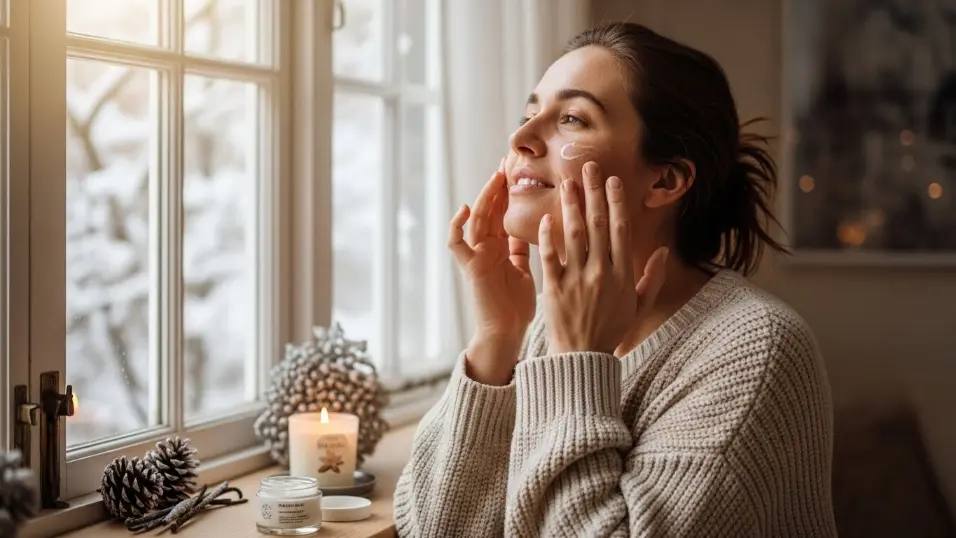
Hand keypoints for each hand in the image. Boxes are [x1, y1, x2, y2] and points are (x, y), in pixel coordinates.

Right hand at [448, 160, 536, 382]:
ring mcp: (476, 255)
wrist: (507, 332)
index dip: (508, 192)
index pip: (502, 212)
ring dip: (485, 198)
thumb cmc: (516, 306)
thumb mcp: (522, 269)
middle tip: (506, 163)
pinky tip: (466, 209)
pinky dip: (456, 226)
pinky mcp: (470, 267)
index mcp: (500, 247)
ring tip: (495, 178)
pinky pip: (456, 243)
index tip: (517, 170)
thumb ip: (519, 248)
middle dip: (497, 187)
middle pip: (489, 210)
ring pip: (477, 220)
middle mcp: (486, 248)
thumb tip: (530, 227)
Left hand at [538, 161, 667, 354]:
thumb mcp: (639, 307)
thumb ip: (652, 278)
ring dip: (571, 206)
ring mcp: (577, 280)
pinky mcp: (555, 288)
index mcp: (622, 275)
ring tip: (567, 182)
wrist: (583, 358)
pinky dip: (548, 236)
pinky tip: (547, 216)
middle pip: (597, 225)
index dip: (616, 203)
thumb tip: (663, 252)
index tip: (612, 181)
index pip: (620, 230)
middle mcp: (601, 273)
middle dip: (593, 193)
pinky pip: (551, 257)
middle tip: (587, 167)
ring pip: (574, 235)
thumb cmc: (611, 331)